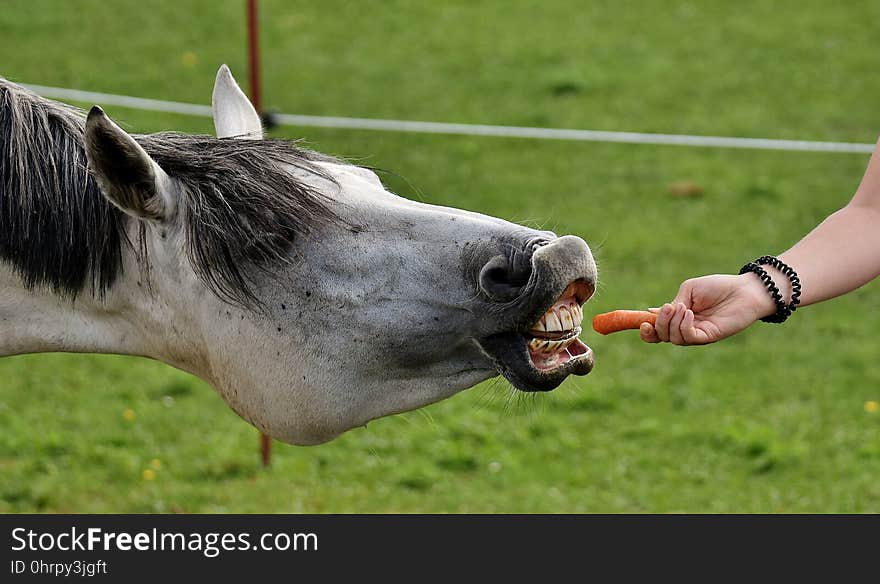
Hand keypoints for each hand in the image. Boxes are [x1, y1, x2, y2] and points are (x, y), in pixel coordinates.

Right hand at [640, 274, 774, 344]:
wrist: (743, 290)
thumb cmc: (718, 286)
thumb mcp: (689, 290)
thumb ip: (674, 303)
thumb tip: (653, 312)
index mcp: (678, 317)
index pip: (657, 330)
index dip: (646, 330)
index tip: (642, 322)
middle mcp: (685, 328)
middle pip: (661, 336)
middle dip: (658, 325)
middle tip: (667, 308)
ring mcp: (696, 334)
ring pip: (673, 338)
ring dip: (672, 323)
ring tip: (683, 307)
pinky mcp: (708, 337)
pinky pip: (689, 338)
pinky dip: (684, 326)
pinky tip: (689, 313)